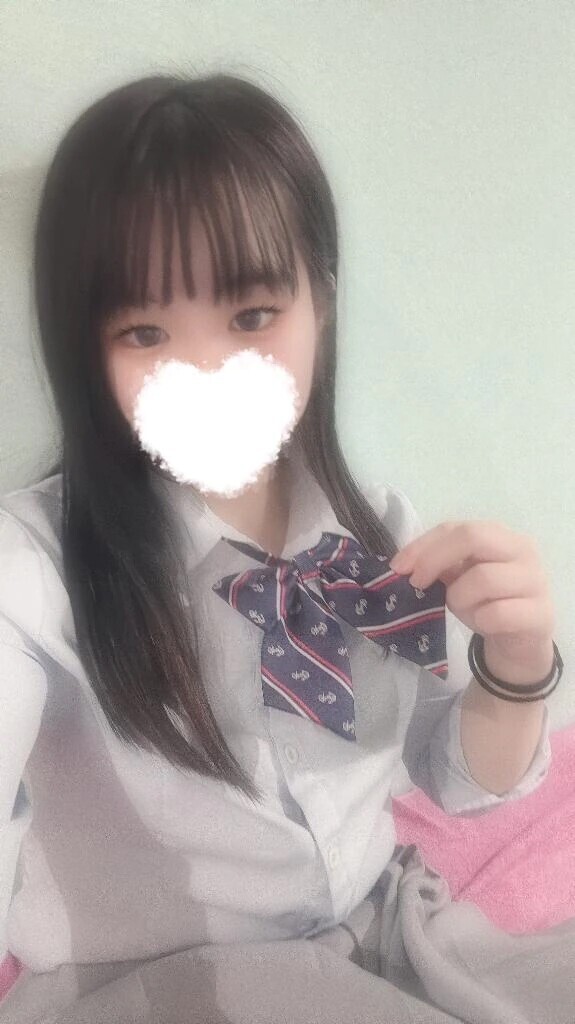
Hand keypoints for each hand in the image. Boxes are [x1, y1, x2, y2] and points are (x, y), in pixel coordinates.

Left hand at [388, 521, 555, 674]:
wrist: (519, 642)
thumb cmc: (486, 603)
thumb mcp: (459, 578)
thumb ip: (437, 564)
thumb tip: (402, 564)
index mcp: (501, 536)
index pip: (457, 528)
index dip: (424, 545)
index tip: (398, 567)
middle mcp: (523, 550)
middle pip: (473, 538)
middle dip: (435, 560)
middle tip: (417, 585)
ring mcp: (536, 581)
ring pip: (484, 578)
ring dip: (460, 598)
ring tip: (463, 608)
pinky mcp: (541, 613)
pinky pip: (498, 613)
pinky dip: (481, 620)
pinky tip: (483, 623)